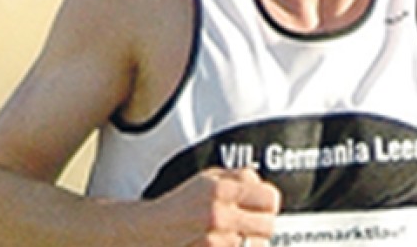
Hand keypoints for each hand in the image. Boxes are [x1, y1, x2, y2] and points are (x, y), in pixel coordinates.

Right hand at [145, 167, 280, 245]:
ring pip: (256, 246)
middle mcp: (218, 217)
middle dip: (260, 225)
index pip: (270, 199)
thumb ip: (239, 177)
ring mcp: (213, 243)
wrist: (146, 233)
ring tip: (231, 238)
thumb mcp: (207, 179)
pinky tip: (222, 245)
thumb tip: (261, 183)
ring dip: (249, 244)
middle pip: (268, 226)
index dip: (267, 203)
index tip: (259, 206)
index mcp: (220, 191)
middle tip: (246, 225)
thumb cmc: (180, 205)